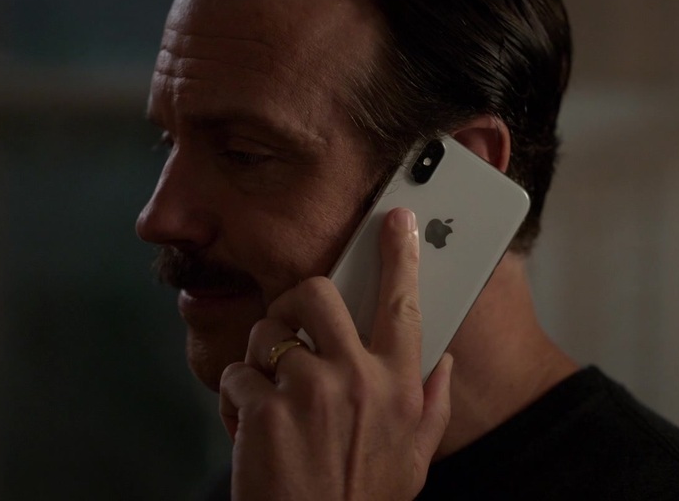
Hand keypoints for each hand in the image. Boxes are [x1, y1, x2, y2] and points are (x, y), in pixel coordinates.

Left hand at [218, 207, 454, 499]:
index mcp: (397, 385)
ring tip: (272, 399)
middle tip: (292, 326)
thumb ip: (432, 405)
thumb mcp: (415, 458)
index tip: (398, 220)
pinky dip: (238, 401)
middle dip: (296, 301)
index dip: (401, 255)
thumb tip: (441, 362)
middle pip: (317, 294)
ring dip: (261, 359)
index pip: (403, 303)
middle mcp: (355, 378)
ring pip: (267, 334)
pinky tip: (253, 432)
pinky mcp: (263, 409)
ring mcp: (306, 390)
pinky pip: (238, 376)